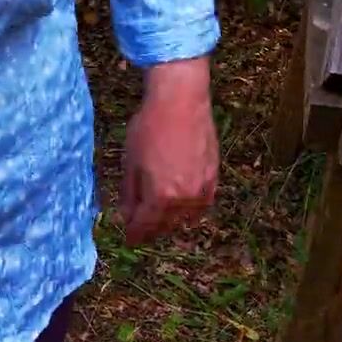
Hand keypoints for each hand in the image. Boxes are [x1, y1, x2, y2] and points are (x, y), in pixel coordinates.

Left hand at [119, 57, 218, 246]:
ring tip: (158, 219)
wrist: (181, 102)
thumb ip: (130, 194)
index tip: (129, 239)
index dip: (135, 234)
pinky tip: (180, 206)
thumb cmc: (150, 127)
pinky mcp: (214, 178)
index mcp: (160, 197)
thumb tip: (127, 215)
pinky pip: (201, 205)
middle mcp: (184, 199)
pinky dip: (189, 209)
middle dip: (151, 230)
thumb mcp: (130, 161)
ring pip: (185, 218)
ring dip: (170, 222)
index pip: (145, 226)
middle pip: (165, 226)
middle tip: (141, 230)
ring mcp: (202, 190)